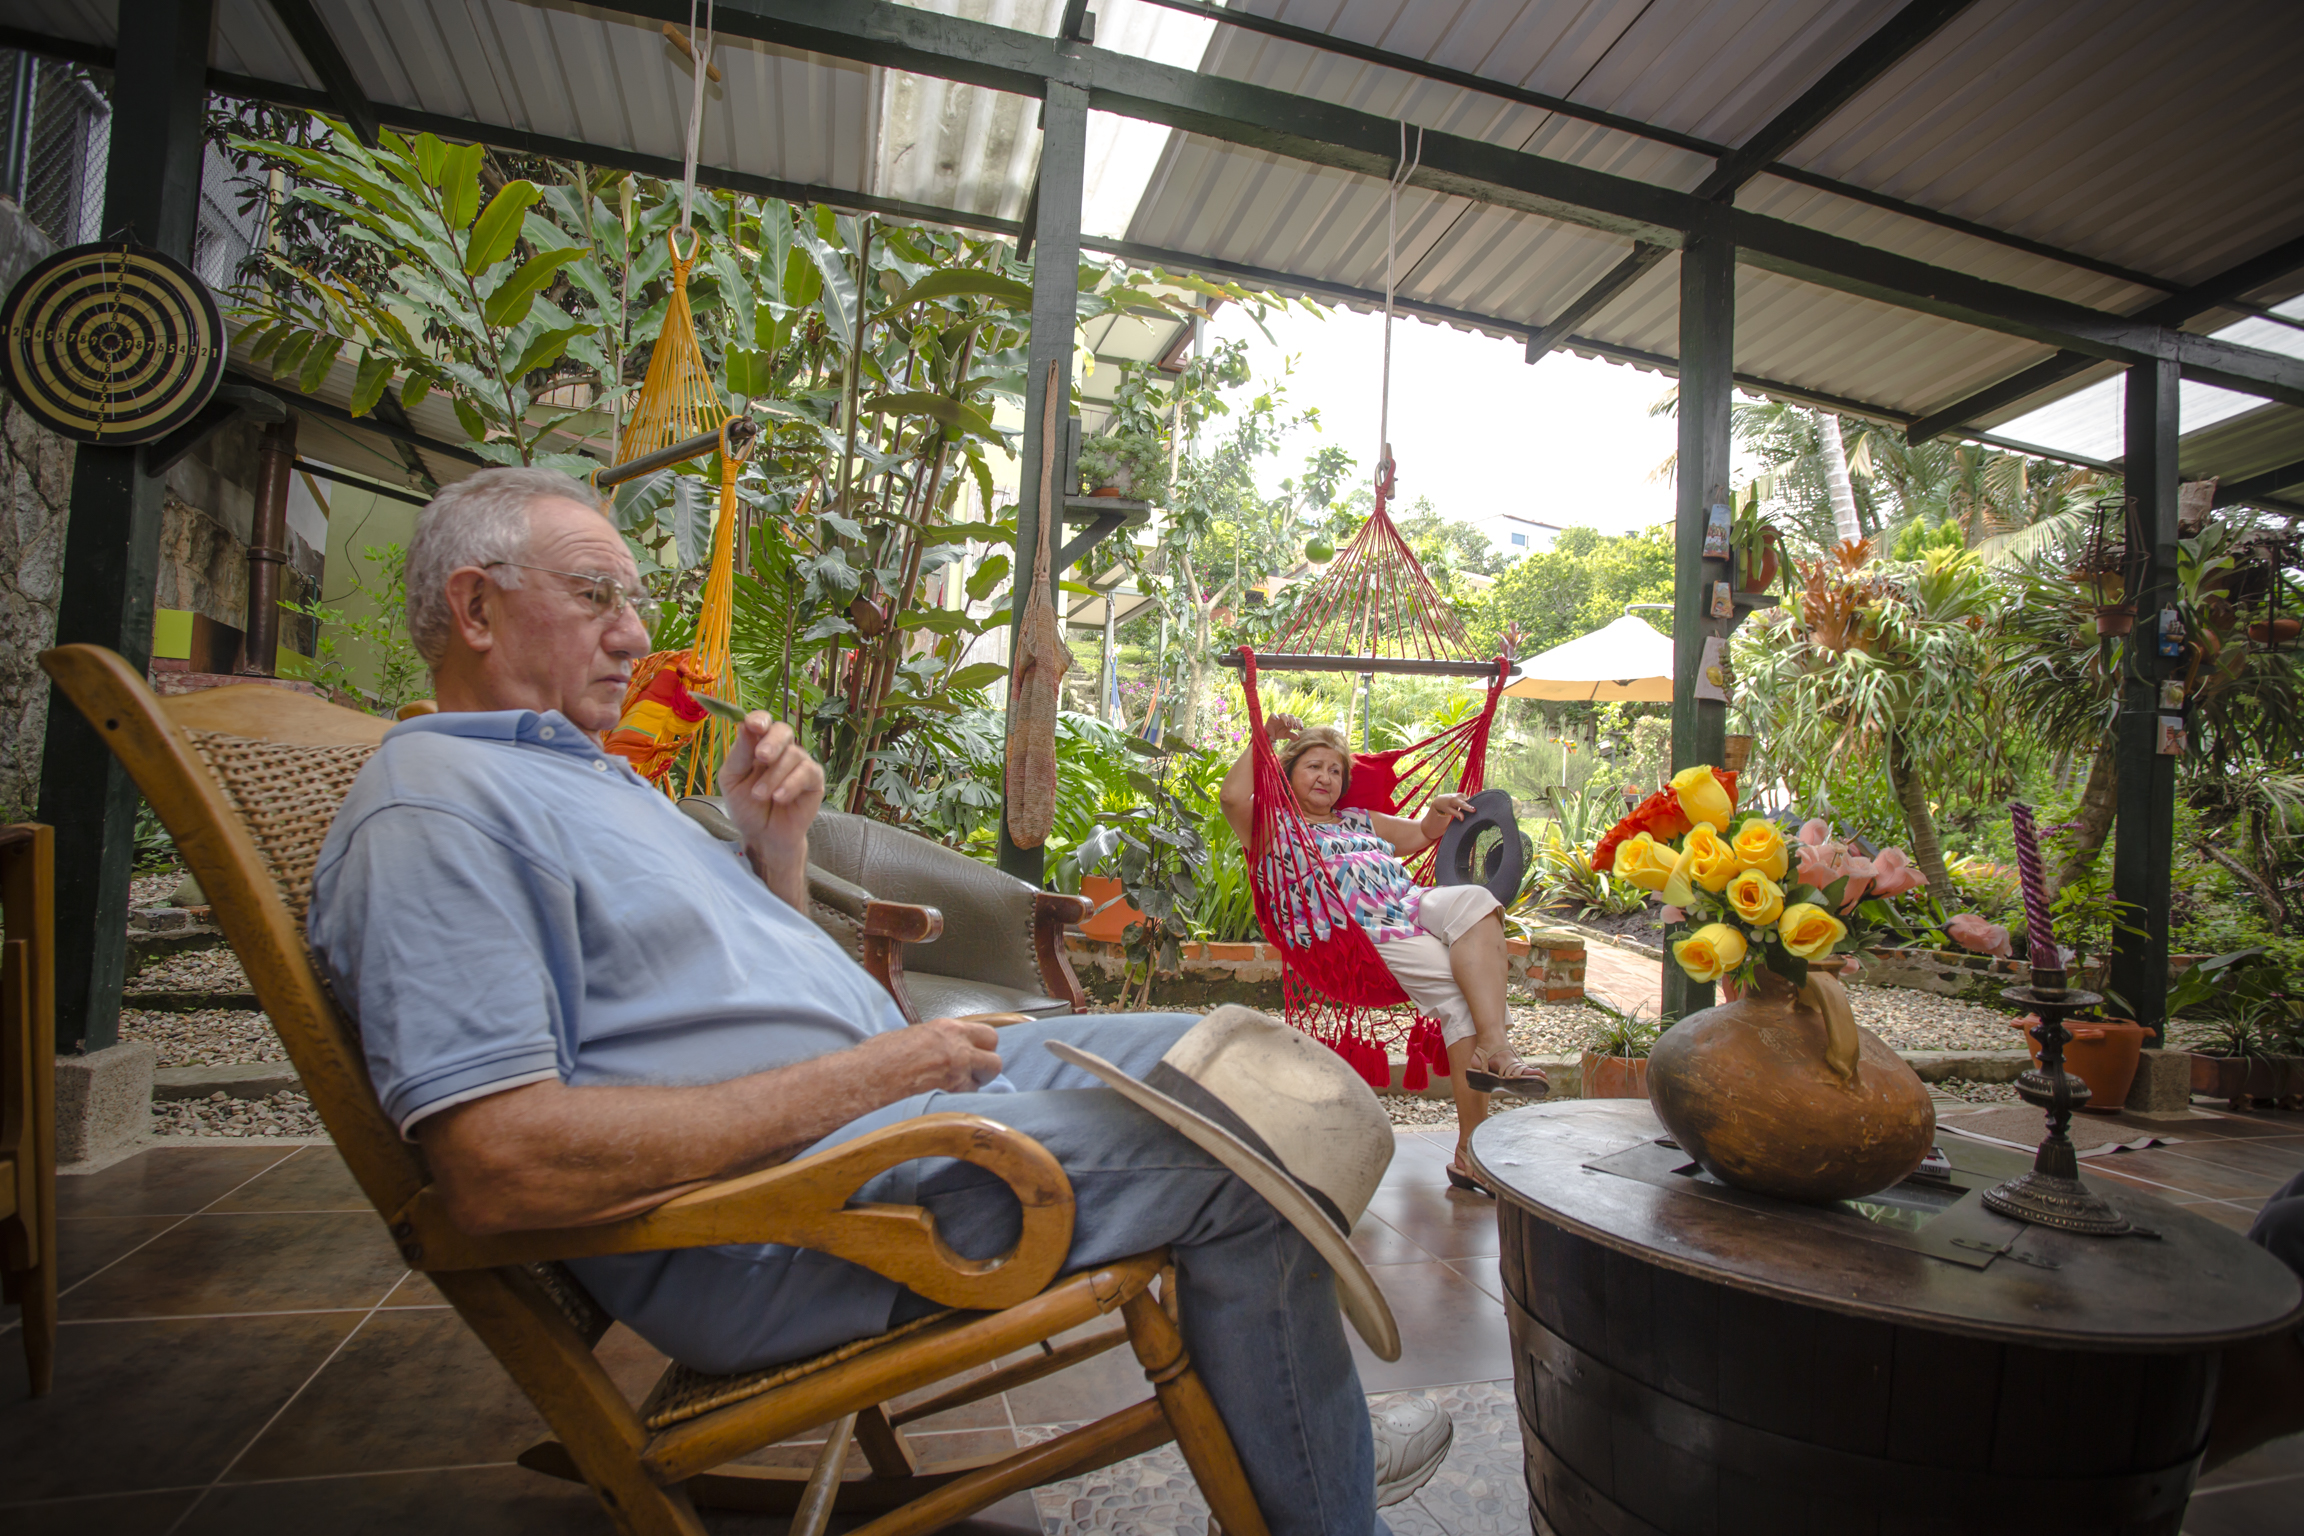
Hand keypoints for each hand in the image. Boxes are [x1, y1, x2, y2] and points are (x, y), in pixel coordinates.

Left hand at [720, 712, 824, 894]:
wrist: (763, 836)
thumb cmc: (747, 807)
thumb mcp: (733, 780)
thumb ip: (740, 754)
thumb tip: (747, 726)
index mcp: (758, 745)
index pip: (763, 722)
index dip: (760, 719)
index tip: (753, 725)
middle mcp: (781, 751)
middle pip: (783, 731)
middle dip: (772, 742)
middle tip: (761, 757)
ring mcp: (800, 764)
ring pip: (793, 754)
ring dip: (773, 776)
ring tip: (760, 795)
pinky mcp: (814, 781)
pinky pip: (807, 772)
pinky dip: (791, 784)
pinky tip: (779, 798)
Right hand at [874, 1016, 1004, 1092]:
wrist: (863, 1079)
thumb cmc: (876, 1058)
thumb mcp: (910, 1036)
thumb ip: (933, 1041)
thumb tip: (938, 1048)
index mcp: (946, 1030)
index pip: (986, 1034)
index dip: (983, 1047)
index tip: (977, 1053)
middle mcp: (956, 1049)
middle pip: (995, 1059)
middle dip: (986, 1068)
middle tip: (972, 1074)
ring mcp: (955, 1074)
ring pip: (984, 1082)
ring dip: (974, 1086)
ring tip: (955, 1090)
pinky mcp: (949, 1096)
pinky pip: (967, 1100)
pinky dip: (960, 1102)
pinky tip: (944, 1102)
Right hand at [1267, 712, 1304, 742]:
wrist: (1269, 734)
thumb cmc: (1279, 733)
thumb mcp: (1285, 735)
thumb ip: (1291, 735)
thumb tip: (1298, 738)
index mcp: (1291, 722)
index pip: (1297, 720)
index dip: (1300, 724)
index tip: (1301, 729)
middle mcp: (1286, 718)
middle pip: (1292, 716)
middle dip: (1294, 722)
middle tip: (1295, 728)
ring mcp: (1279, 717)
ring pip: (1284, 715)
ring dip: (1286, 719)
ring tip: (1288, 725)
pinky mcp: (1272, 717)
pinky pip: (1273, 714)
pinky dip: (1275, 716)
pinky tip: (1277, 719)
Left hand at [1420, 792, 1471, 836]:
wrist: (1441, 799)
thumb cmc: (1445, 806)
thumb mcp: (1449, 811)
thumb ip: (1456, 814)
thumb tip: (1463, 819)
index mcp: (1454, 800)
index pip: (1463, 804)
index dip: (1469, 808)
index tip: (1474, 810)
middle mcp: (1458, 796)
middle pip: (1467, 803)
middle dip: (1469, 807)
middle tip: (1470, 813)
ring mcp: (1461, 794)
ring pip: (1468, 801)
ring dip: (1467, 806)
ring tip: (1461, 809)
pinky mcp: (1463, 794)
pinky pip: (1467, 800)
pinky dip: (1466, 804)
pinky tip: (1461, 806)